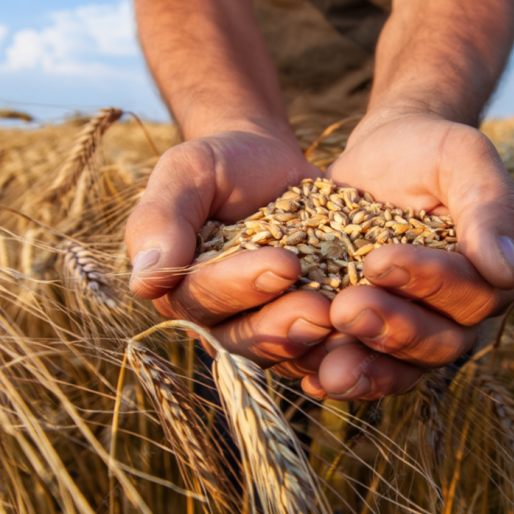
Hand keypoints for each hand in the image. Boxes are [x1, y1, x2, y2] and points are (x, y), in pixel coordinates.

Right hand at [125, 128, 333, 366]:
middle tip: (322, 309)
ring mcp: (262, 324)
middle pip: (241, 338)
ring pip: (280, 352)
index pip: (202, 300)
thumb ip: (160, 220)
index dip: (240, 287)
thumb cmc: (220, 163)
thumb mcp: (186, 172)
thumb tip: (145, 280)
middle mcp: (217, 318)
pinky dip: (341, 345)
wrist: (269, 161)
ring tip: (347, 323)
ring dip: (313, 343)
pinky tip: (368, 335)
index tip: (284, 263)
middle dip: (281, 326)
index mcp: (179, 288)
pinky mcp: (304, 322)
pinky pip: (318, 347)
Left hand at [302, 111, 513, 399]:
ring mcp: (411, 327)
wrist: (382, 153)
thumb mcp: (462, 159)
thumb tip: (506, 273)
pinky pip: (363, 366)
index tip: (380, 260)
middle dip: (392, 329)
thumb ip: (488, 208)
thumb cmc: (429, 150)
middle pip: (438, 343)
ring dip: (366, 368)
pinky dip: (338, 375)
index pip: (470, 295)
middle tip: (346, 309)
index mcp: (485, 273)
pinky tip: (310, 379)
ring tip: (326, 364)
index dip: (428, 284)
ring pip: (401, 367)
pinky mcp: (369, 332)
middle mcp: (454, 312)